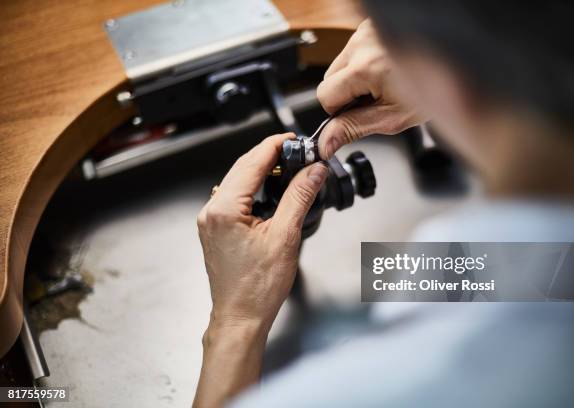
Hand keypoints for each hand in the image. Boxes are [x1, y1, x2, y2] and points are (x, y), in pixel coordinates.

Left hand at [197, 133, 327, 330]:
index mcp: (224, 209)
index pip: (251, 162)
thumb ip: (299, 197)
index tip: (292, 138)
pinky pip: (233, 197)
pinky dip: (252, 188)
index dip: (274, 145)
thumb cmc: (257, 288)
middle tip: (295, 150)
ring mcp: (210, 221)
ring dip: (260, 170)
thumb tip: (312, 171)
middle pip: (242, 168)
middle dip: (268, 155)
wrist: (241, 317)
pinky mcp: (215, 229)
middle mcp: (211, 211)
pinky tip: (269, 190)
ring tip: (286, 167)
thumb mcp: (285, 237)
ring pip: (236, 182)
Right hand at [316, 19, 426, 158]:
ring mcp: (367, 31)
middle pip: (330, 78)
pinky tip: (385, 69)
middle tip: (375, 99)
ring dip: (356, 78)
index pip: (325, 95)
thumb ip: (353, 128)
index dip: (339, 111)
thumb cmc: (434, 88)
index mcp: (366, 66)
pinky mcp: (371, 26)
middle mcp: (364, 43)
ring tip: (384, 83)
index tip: (358, 114)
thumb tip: (326, 143)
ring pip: (341, 64)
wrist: (457, 65)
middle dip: (347, 93)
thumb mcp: (391, 118)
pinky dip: (365, 63)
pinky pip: (355, 51)